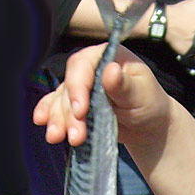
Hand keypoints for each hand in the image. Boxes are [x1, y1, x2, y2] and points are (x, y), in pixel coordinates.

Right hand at [33, 44, 172, 150]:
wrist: (149, 125)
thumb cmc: (150, 105)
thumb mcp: (142, 95)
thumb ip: (124, 85)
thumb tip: (110, 70)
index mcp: (108, 56)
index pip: (83, 65)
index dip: (78, 87)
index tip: (81, 110)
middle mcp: (91, 68)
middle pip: (69, 85)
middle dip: (68, 112)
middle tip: (75, 135)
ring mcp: (81, 86)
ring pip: (61, 99)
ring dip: (58, 119)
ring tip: (58, 138)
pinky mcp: (76, 103)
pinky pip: (57, 106)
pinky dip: (50, 115)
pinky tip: (44, 123)